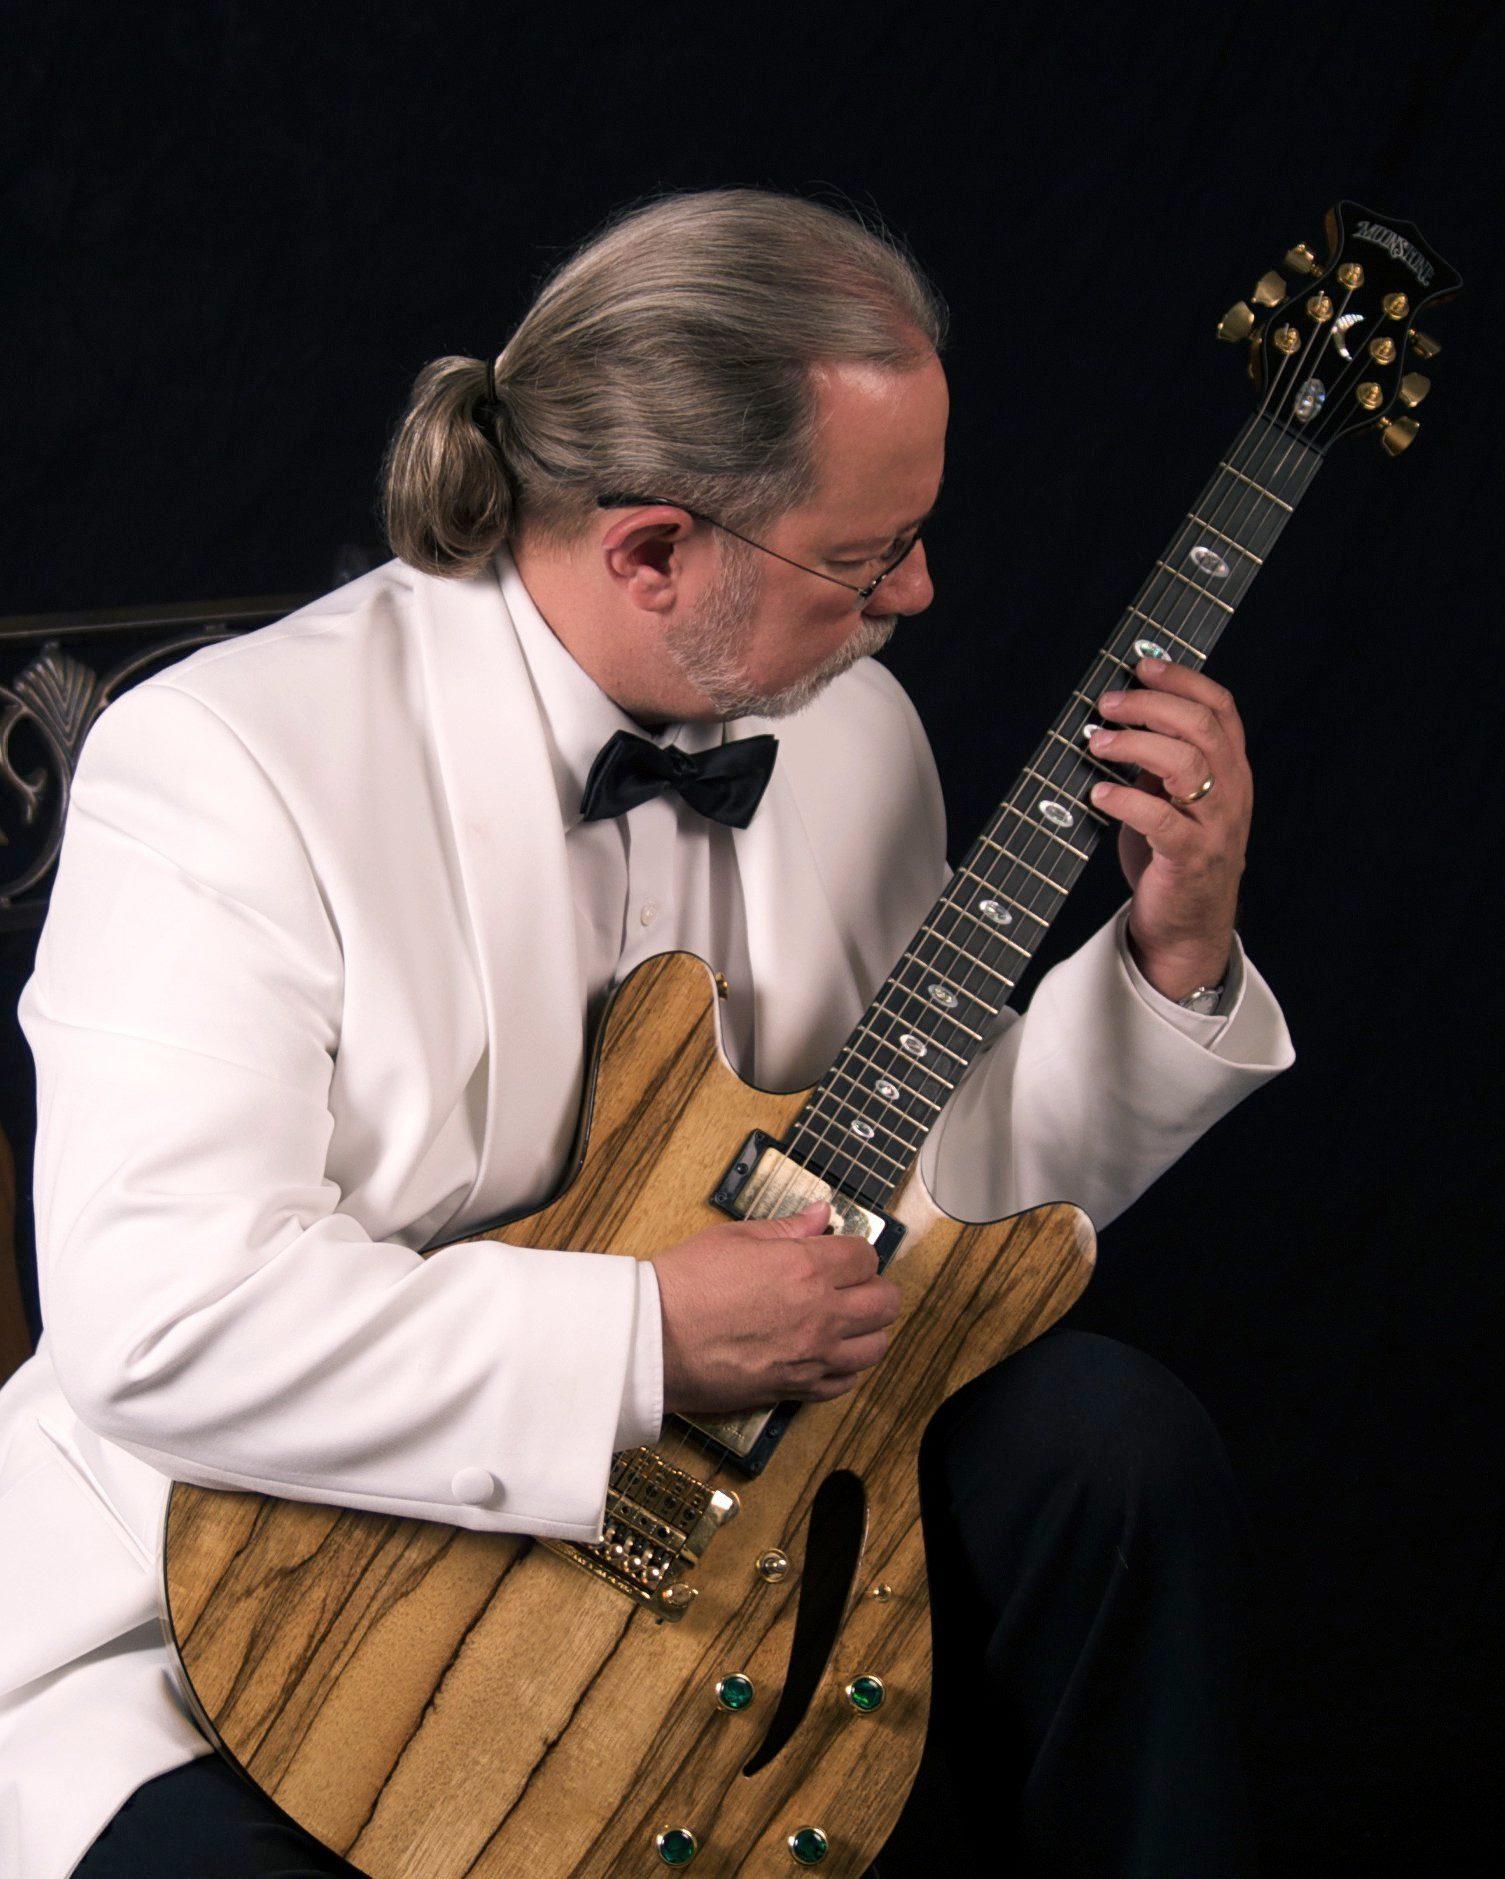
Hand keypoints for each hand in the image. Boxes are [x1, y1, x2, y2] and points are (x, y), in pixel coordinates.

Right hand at [652, 1201, 900, 1414]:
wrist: (654, 1340)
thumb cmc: (686, 1283)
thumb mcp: (734, 1237)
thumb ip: (787, 1228)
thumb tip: (820, 1214)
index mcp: (808, 1268)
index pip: (866, 1257)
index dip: (855, 1252)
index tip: (840, 1254)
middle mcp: (822, 1313)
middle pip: (885, 1302)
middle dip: (874, 1288)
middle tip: (849, 1284)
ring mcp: (813, 1355)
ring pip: (876, 1346)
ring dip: (868, 1330)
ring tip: (845, 1320)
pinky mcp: (797, 1388)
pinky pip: (846, 1383)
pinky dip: (846, 1368)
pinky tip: (829, 1354)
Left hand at [1086, 654, 1251, 1000]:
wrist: (1188, 928)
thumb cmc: (1174, 856)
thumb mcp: (1173, 799)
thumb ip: (1158, 761)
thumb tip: (1115, 718)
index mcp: (1231, 770)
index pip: (1221, 708)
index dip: (1183, 679)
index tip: (1143, 666)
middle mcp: (1231, 792)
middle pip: (1201, 726)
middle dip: (1150, 705)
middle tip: (1107, 705)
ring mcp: (1215, 826)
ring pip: (1185, 763)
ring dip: (1135, 745)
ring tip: (1097, 743)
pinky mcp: (1191, 859)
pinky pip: (1161, 820)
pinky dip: (1126, 801)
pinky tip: (1098, 793)